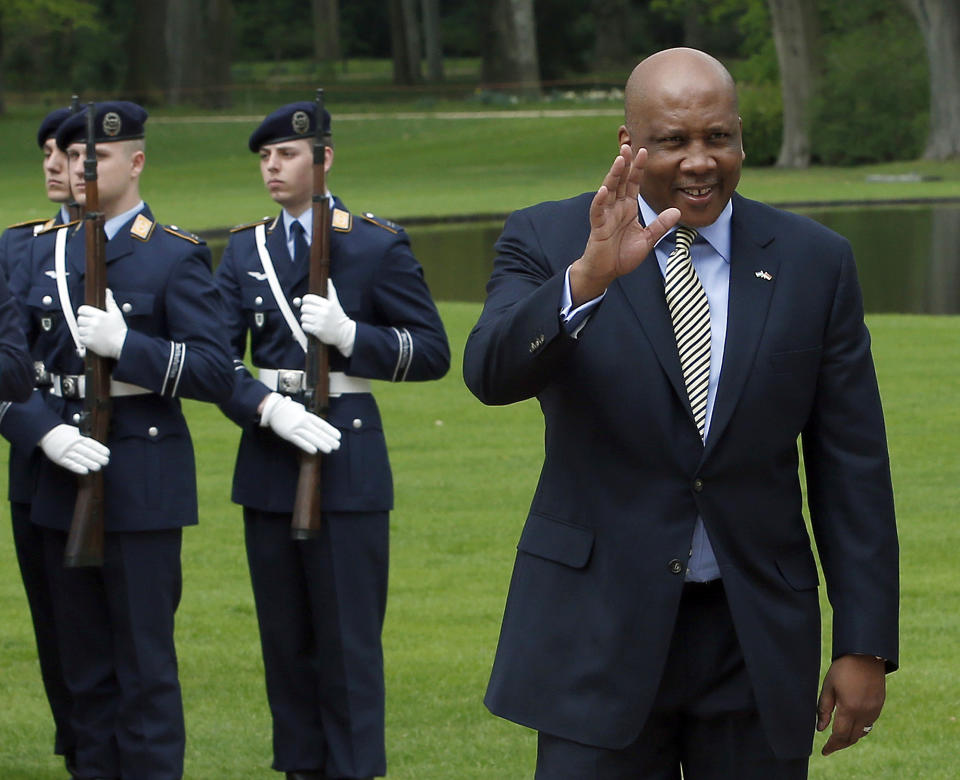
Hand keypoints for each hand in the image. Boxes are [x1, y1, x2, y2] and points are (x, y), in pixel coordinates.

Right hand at [39, 424, 109, 473]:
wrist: (46, 433)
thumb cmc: (64, 433)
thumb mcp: (75, 431)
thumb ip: (86, 436)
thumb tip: (96, 442)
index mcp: (78, 437)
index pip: (91, 443)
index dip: (100, 449)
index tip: (107, 453)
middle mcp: (72, 444)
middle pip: (87, 451)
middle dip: (97, 457)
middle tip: (105, 461)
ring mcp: (66, 452)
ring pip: (79, 458)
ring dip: (89, 463)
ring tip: (98, 467)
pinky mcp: (59, 459)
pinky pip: (70, 464)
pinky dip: (77, 468)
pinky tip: (85, 471)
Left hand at [77, 288, 127, 358]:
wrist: (122, 344)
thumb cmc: (120, 330)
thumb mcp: (116, 314)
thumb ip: (110, 302)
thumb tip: (107, 292)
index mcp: (99, 315)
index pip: (82, 310)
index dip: (84, 313)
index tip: (88, 316)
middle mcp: (93, 323)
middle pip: (80, 320)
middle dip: (84, 322)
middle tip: (92, 326)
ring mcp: (90, 333)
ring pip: (79, 329)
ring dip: (84, 331)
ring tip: (93, 333)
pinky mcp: (89, 342)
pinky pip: (80, 339)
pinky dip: (84, 339)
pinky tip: (92, 339)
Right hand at [259, 392, 340, 453]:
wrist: (271, 408)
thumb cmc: (287, 409)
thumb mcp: (300, 410)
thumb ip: (308, 417)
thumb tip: (317, 425)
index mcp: (307, 415)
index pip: (321, 424)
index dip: (330, 431)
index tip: (338, 436)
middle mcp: (302, 421)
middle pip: (318, 432)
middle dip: (329, 439)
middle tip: (337, 445)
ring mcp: (295, 428)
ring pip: (310, 437)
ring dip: (321, 444)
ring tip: (329, 449)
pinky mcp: (288, 434)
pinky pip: (299, 441)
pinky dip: (307, 446)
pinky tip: (314, 450)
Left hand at [300, 280, 356, 356]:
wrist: (344, 333)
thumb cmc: (339, 317)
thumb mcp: (336, 303)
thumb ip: (331, 291)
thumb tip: (328, 280)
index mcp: (327, 304)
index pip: (308, 299)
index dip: (306, 301)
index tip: (309, 304)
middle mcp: (323, 312)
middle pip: (304, 308)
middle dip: (306, 310)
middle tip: (311, 313)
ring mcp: (320, 322)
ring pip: (303, 317)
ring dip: (306, 319)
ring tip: (312, 320)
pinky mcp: (317, 331)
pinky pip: (304, 326)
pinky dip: (306, 327)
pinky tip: (312, 326)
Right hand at [568, 145, 680, 304]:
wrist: (606, 272)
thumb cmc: (622, 256)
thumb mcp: (647, 239)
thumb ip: (660, 225)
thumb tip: (676, 211)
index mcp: (628, 208)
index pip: (633, 183)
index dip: (638, 168)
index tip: (644, 151)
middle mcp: (616, 208)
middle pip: (620, 181)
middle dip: (625, 164)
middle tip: (628, 146)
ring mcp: (606, 216)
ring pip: (609, 191)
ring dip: (614, 175)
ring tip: (620, 160)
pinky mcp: (598, 227)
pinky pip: (598, 211)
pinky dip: (600, 200)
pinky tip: (604, 189)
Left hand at [817, 654, 885, 754]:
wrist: (866, 656)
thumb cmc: (843, 669)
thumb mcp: (828, 686)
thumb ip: (823, 709)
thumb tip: (820, 729)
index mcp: (849, 708)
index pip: (840, 736)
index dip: (832, 745)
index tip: (824, 751)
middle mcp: (864, 713)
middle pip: (852, 738)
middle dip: (840, 745)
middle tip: (830, 747)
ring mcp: (874, 710)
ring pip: (862, 733)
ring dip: (850, 738)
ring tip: (838, 739)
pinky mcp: (879, 706)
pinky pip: (869, 724)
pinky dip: (859, 729)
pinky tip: (851, 726)